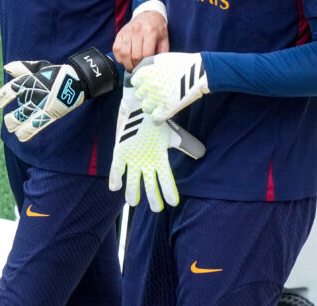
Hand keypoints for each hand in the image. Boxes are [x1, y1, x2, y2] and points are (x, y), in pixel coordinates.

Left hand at [0, 48, 117, 141]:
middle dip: (10, 119)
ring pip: (24, 120)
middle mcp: (35, 95)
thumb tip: (6, 68)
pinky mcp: (51, 115)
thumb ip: (22, 68)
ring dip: (15, 125)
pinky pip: (36, 126)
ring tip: (12, 128)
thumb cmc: (56, 73)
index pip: (11, 90)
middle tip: (7, 119)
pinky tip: (20, 137)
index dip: (2, 97)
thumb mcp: (39, 67)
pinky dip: (27, 133)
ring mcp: (43, 106)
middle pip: (17, 111)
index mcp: (31, 81)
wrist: (77, 80)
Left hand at [108, 87, 183, 211]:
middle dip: (152, 197)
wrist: (139, 109)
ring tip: (132, 202)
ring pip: (132, 180)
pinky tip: (115, 187)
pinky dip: (115, 177)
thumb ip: (187, 145)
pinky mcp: (119, 153)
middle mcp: (145, 163)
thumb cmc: (157, 123)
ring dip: (132, 192)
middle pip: (149, 184)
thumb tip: (201, 153)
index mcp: (158, 159)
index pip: (166, 179)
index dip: (169, 191)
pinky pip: (117, 168)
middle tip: (156, 209)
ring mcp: (132, 159)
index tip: (174, 203)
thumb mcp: (173, 135)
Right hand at [113, 11, 168, 70]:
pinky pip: (116, 49)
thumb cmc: (157, 28)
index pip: (146, 54)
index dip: (146, 64)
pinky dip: (119, 57)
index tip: (147, 67)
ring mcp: (127, 32)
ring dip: (127, 63)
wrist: (148, 14)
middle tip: (139, 68)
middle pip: (135, 56)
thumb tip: (158, 65)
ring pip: (124, 53)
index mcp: (150, 32)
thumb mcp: (164, 39)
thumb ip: (163, 52)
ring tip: (131, 66)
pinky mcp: (120, 34)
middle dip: (137, 65)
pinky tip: (125, 59)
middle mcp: (137, 31)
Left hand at [130, 52, 208, 121]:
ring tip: (159, 102)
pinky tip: (161, 113)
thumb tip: (138, 71)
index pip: (135, 82)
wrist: (200, 72)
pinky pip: (155, 119)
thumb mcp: (162, 58)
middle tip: (155, 92)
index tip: (147, 83)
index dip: (141, 82)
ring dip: (151, 105)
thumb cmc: (182, 63)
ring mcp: (158, 99)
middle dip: (146, 93)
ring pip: (145, 107)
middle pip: (139, 95)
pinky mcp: (167, 110)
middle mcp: (149, 87)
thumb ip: (148, 64)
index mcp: (147, 73)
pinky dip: (157, 118)